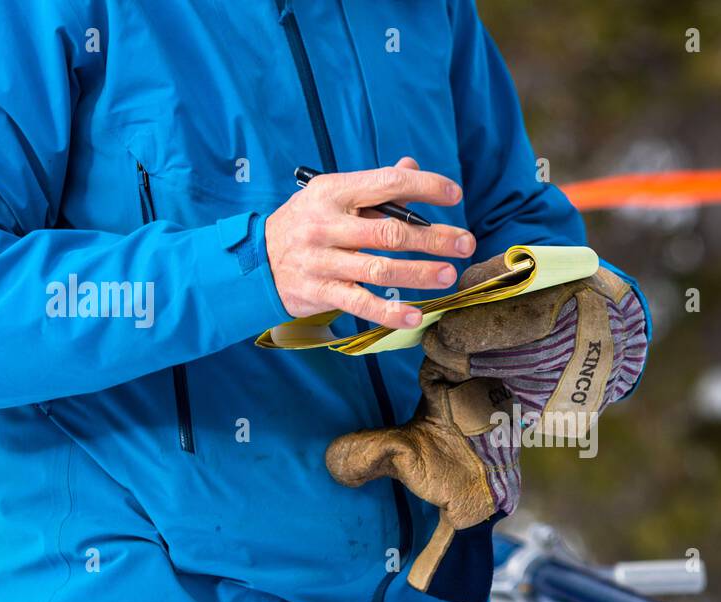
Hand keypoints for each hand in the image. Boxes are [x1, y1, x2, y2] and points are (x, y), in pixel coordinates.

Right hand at [264, 157, 476, 327]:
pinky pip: (361, 304)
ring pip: (380, 268)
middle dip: (434, 238)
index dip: (425, 186)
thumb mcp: (330, 196)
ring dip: (420, 274)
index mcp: (334, 192)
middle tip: (466, 242)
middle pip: (390, 231)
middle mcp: (327, 224)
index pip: (387, 183)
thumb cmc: (304, 224)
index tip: (455, 194)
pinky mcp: (320, 292)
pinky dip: (391, 312)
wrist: (255, 262)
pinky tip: (416, 315)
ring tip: (450, 274)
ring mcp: (323, 260)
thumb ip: (372, 186)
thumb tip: (410, 166)